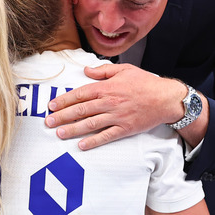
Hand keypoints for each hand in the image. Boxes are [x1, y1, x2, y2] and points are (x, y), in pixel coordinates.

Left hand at [45, 64, 185, 149]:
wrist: (166, 98)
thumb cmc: (146, 82)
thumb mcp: (124, 69)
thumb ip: (103, 71)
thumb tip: (86, 70)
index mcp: (107, 87)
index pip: (80, 94)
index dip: (64, 100)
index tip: (52, 106)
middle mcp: (110, 102)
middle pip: (81, 110)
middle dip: (63, 116)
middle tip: (48, 122)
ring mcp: (117, 117)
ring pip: (90, 124)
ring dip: (73, 129)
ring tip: (59, 133)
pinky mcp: (125, 129)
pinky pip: (106, 136)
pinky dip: (94, 141)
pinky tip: (82, 145)